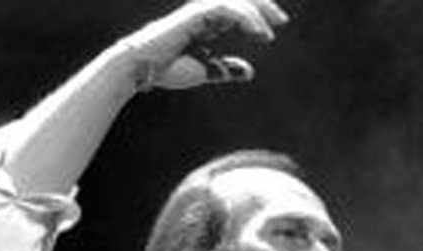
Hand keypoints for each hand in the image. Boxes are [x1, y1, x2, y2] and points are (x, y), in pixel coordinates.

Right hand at [120, 0, 289, 91]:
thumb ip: (225, 69)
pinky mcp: (194, 14)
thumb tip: (250, 71)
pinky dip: (245, 17)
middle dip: (263, 7)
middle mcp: (204, 13)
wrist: (141, 69)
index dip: (257, 17)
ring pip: (235, 1)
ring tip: (270, 31)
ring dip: (256, 11)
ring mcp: (199, 11)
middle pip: (240, 0)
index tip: (270, 34)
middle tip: (281, 21)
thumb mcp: (204, 71)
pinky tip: (257, 32)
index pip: (237, 11)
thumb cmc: (166, 71)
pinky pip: (226, 8)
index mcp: (206, 24)